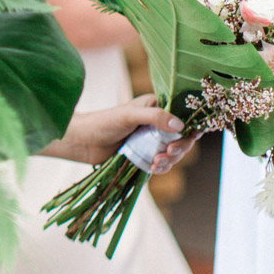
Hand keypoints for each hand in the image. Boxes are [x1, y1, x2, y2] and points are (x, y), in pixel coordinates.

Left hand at [43, 95, 193, 168]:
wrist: (82, 142)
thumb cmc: (103, 122)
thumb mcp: (129, 115)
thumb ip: (155, 117)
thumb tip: (181, 125)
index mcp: (157, 106)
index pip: (185, 115)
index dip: (191, 127)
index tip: (187, 136)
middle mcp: (157, 122)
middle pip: (183, 136)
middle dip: (180, 146)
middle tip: (168, 152)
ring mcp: (152, 140)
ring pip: (174, 152)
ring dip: (171, 159)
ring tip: (156, 161)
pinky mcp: (146, 155)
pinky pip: (163, 163)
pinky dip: (162, 167)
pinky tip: (153, 167)